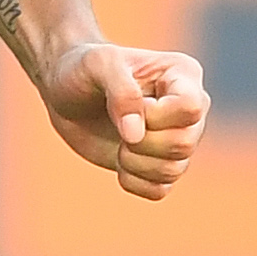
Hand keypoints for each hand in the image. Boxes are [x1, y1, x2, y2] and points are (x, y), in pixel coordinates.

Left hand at [38, 42, 208, 201]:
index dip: (156, 116)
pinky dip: (133, 181)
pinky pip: (158, 190)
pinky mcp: (160, 165)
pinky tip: (119, 158)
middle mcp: (190, 109)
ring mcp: (176, 138)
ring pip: (173, 170)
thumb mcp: (97, 64)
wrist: (66, 90)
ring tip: (117, 141)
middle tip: (117, 125)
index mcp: (183, 74)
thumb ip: (121, 91)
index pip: (190, 108)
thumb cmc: (83, 68)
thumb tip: (136, 135)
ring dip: (134, 162)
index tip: (129, 103)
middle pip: (184, 143)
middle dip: (141, 142)